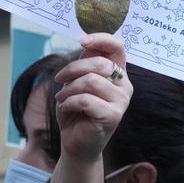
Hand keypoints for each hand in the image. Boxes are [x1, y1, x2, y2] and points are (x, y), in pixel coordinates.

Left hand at [54, 33, 132, 162]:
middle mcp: (124, 85)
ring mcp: (121, 101)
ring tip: (62, 98)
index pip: (117, 47)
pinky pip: (86, 100)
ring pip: (91, 81)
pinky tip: (65, 108)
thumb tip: (86, 46)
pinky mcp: (113, 116)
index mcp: (117, 73)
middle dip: (72, 69)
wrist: (76, 143)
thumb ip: (84, 66)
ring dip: (68, 89)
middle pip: (99, 63)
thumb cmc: (76, 112)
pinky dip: (69, 102)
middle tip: (59, 80)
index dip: (101, 39)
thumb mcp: (76, 83)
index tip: (82, 42)